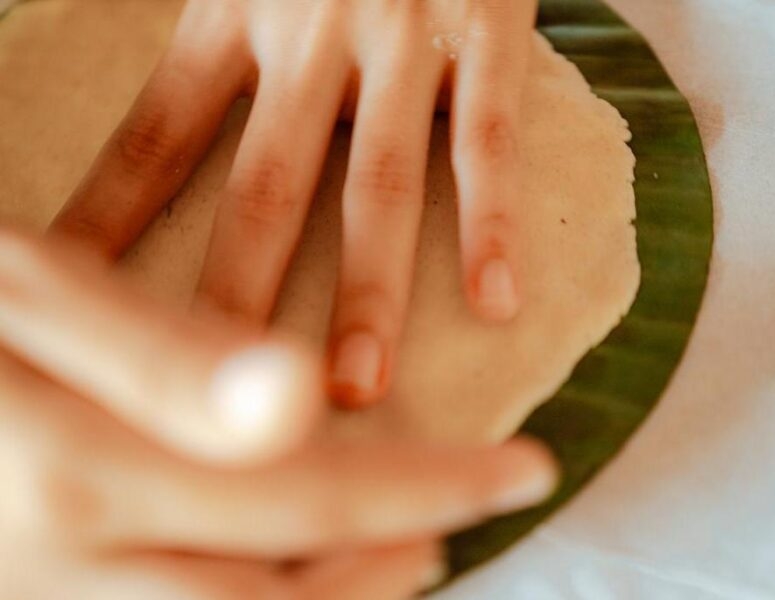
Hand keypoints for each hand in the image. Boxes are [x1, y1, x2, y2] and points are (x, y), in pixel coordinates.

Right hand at [0, 228, 556, 598]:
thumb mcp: (26, 296)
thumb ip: (158, 360)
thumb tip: (304, 396)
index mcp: (81, 475)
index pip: (315, 493)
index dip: (435, 484)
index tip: (523, 468)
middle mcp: (64, 568)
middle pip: (285, 587)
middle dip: (392, 555)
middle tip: (458, 525)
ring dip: (332, 598)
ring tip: (402, 561)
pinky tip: (293, 580)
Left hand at [50, 0, 537, 406]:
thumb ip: (208, 23)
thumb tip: (162, 115)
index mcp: (232, 12)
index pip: (156, 142)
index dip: (112, 226)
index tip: (78, 302)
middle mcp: (307, 35)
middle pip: (263, 191)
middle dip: (238, 298)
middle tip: (216, 402)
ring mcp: (398, 40)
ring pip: (377, 187)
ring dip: (369, 294)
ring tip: (357, 386)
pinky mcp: (482, 32)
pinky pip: (484, 143)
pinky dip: (494, 224)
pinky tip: (498, 301)